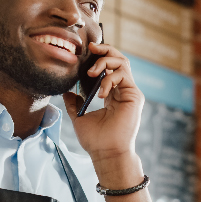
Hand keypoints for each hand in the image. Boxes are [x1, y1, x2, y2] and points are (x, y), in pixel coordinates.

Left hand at [62, 42, 145, 187]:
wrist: (106, 153)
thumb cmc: (95, 140)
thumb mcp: (79, 116)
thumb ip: (74, 102)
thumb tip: (66, 91)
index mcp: (112, 94)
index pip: (109, 68)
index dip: (99, 56)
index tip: (86, 51)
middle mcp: (123, 91)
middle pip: (118, 59)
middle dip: (104, 50)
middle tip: (91, 48)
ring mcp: (130, 92)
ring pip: (122, 62)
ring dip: (105, 62)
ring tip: (93, 73)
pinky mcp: (134, 96)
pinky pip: (123, 75)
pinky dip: (110, 79)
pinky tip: (101, 93)